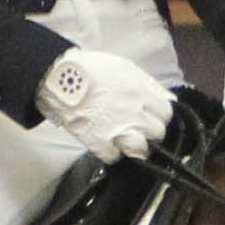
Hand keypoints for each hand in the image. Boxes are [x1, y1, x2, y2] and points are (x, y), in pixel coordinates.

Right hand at [36, 46, 176, 162]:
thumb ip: (146, 84)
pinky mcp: (99, 142)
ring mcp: (116, 129)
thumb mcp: (124, 67)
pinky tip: (109, 143)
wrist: (58, 78)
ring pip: (141, 149)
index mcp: (140, 92)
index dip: (160, 115)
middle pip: (158, 132)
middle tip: (140, 128)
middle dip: (151, 131)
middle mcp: (132, 112)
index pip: (167, 113)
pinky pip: (115, 157)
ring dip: (136, 146)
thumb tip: (165, 97)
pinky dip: (113, 153)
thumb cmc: (89, 69)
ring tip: (128, 140)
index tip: (154, 116)